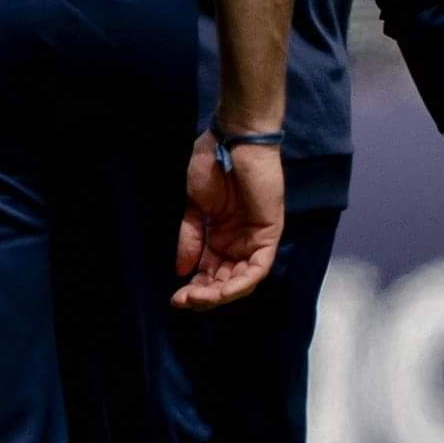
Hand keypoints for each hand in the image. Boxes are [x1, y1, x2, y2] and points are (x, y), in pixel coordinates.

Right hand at [172, 134, 284, 306]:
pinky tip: (223, 290)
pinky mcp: (268, 235)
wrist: (233, 140)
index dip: (194, 289)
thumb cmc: (212, 164)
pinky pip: (258, 268)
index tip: (175, 298)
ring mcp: (255, 240)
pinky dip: (242, 282)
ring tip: (198, 297)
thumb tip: (181, 271)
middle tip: (183, 301)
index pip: (209, 273)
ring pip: (242, 281)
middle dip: (205, 296)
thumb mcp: (194, 207)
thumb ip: (191, 238)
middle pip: (225, 282)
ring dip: (221, 294)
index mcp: (220, 237)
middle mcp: (238, 243)